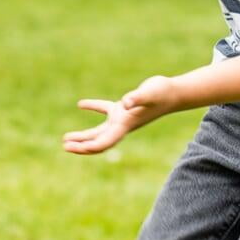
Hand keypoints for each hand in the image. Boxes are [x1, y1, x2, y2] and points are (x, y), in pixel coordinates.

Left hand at [64, 75, 182, 154]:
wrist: (174, 92)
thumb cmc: (162, 93)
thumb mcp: (149, 93)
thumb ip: (137, 97)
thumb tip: (125, 102)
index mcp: (125, 125)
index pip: (105, 142)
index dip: (89, 147)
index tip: (74, 147)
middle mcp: (122, 125)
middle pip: (98, 141)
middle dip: (81, 146)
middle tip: (65, 146)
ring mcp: (123, 118)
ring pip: (99, 131)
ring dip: (83, 136)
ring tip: (66, 139)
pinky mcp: (124, 108)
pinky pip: (104, 111)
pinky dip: (92, 108)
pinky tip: (81, 105)